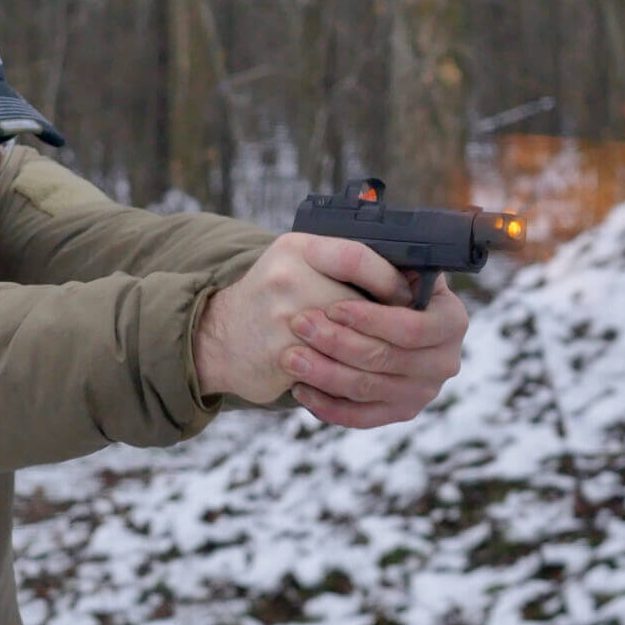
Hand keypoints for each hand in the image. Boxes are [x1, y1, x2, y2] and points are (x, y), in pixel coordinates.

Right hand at [193, 233, 408, 403]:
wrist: (217, 337)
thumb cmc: (271, 298)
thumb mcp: (296, 262)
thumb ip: (341, 261)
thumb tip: (407, 277)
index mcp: (296, 249)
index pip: (357, 258)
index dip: (388, 280)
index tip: (404, 295)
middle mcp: (287, 280)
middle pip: (360, 307)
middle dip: (387, 324)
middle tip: (407, 333)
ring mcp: (283, 321)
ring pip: (353, 343)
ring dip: (374, 353)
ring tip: (388, 355)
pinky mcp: (282, 358)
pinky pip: (335, 371)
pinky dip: (352, 375)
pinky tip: (361, 374)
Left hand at [281, 271, 467, 427]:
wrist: (377, 317)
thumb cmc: (379, 284)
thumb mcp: (385, 262)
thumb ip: (376, 261)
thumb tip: (359, 259)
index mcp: (450, 320)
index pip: (412, 328)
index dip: (371, 320)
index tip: (332, 307)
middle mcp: (443, 361)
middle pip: (385, 358)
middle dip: (337, 342)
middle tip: (298, 326)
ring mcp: (422, 392)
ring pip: (367, 388)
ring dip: (325, 373)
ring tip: (290, 357)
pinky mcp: (398, 413)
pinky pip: (361, 417)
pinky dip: (328, 406)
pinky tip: (300, 389)